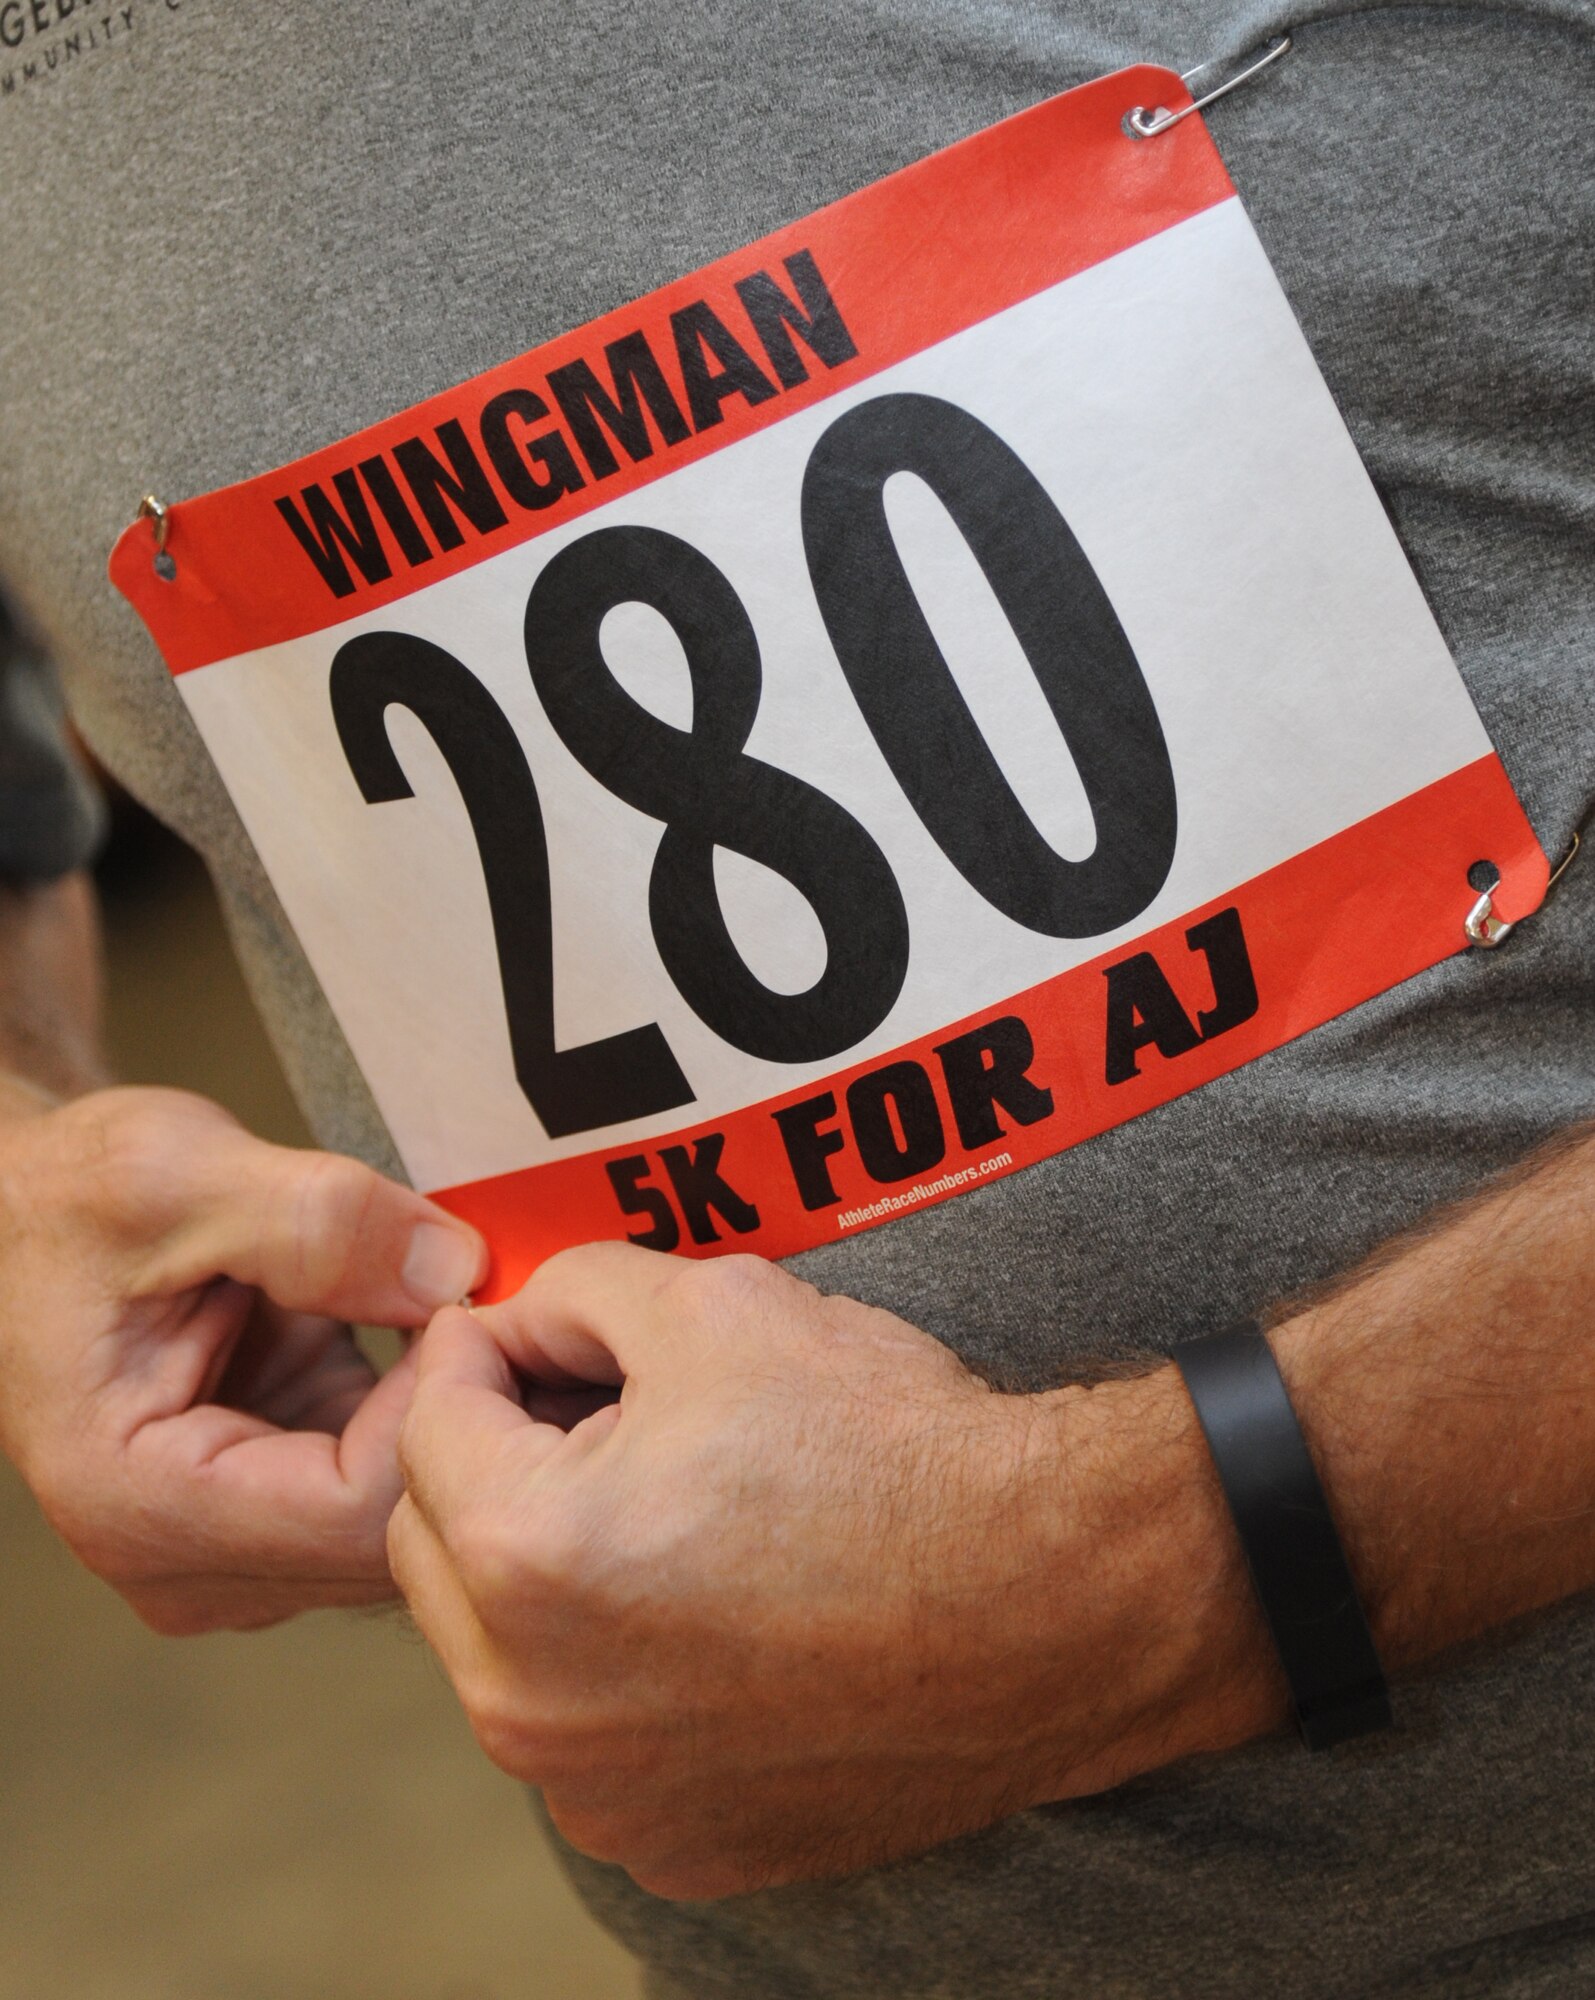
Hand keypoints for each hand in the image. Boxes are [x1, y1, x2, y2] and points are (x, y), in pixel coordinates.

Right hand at [0, 1084, 485, 1632]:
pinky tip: (420, 1327)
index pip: (352, 1512)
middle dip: (458, 1419)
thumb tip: (452, 1270)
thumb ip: (316, 1220)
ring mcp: (237, 1544)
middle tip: (489, 1299)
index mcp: (136, 1504)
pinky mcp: (279, 1508)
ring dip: (451, 1415)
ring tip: (454, 1302)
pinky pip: (394, 1484)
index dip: (435, 1409)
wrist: (28, 1215)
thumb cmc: (67, 1202)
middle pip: (390, 1538)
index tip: (464, 1305)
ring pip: (408, 1520)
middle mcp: (183, 1560)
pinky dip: (426, 1406)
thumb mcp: (176, 1173)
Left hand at [391, 1246, 1280, 1897]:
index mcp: (524, 1558)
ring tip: (660, 1503)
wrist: (1053, 1599)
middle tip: (595, 1407)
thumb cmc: (890, 1449)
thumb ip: (572, 1290)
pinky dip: (609, 1667)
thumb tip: (515, 1323)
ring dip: (540, 1567)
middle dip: (492, 1458)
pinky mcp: (670, 1843)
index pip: (426, 1421)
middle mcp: (531, 1705)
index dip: (483, 1349)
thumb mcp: (719, 1303)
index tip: (537, 1329)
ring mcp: (598, 1795)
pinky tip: (710, 1607)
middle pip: (438, 1541)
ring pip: (500, 1647)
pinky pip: (585, 1734)